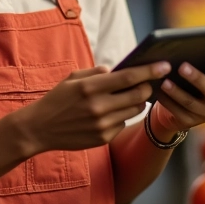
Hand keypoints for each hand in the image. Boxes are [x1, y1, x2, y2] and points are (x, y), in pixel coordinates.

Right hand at [17, 61, 171, 154]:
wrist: (39, 128)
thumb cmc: (57, 99)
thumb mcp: (73, 78)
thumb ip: (96, 72)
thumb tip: (117, 70)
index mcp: (90, 87)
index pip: (128, 77)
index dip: (149, 71)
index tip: (164, 65)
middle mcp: (98, 107)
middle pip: (138, 95)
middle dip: (148, 87)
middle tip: (149, 82)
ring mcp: (102, 125)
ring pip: (134, 110)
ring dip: (137, 101)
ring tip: (129, 96)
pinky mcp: (103, 138)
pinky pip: (122, 123)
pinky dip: (122, 115)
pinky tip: (111, 112)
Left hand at [152, 41, 204, 135]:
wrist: (184, 102)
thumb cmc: (198, 75)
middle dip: (197, 78)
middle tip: (182, 66)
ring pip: (192, 103)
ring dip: (177, 92)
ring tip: (165, 81)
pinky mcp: (191, 122)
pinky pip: (178, 112)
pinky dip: (167, 102)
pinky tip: (158, 92)